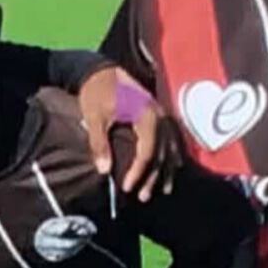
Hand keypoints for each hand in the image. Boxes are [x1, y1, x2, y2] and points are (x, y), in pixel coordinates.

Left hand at [78, 66, 176, 201]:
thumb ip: (99, 144)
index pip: (147, 151)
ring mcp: (163, 114)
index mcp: (146, 116)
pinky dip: (172, 155)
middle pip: (162, 152)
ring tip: (162, 190)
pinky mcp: (160, 114)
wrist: (102, 71)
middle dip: (154, 176)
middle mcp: (160, 115)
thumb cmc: (96, 93)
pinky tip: (173, 168)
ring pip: (170, 147)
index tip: (126, 187)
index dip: (138, 172)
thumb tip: (104, 171)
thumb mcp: (94, 118)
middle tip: (143, 197)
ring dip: (166, 169)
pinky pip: (172, 138)